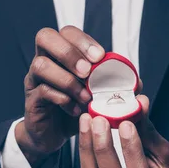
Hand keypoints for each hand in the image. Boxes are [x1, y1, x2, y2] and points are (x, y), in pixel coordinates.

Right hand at [16, 26, 104, 167]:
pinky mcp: (31, 100)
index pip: (67, 32)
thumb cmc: (77, 108)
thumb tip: (137, 82)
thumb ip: (114, 85)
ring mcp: (34, 79)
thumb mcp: (97, 94)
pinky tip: (76, 110)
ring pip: (40, 64)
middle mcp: (44, 60)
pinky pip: (41, 91)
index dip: (83, 40)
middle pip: (45, 36)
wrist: (55, 135)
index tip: (100, 56)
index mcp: (61, 54)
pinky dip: (62, 99)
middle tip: (87, 72)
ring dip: (67, 79)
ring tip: (85, 96)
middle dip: (69, 52)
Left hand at [78, 95, 168, 167]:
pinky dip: (84, 151)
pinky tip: (85, 132)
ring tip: (87, 121)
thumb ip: (149, 132)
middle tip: (100, 119)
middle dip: (102, 147)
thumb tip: (138, 104)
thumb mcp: (168, 155)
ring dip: (87, 147)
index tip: (126, 123)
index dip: (131, 150)